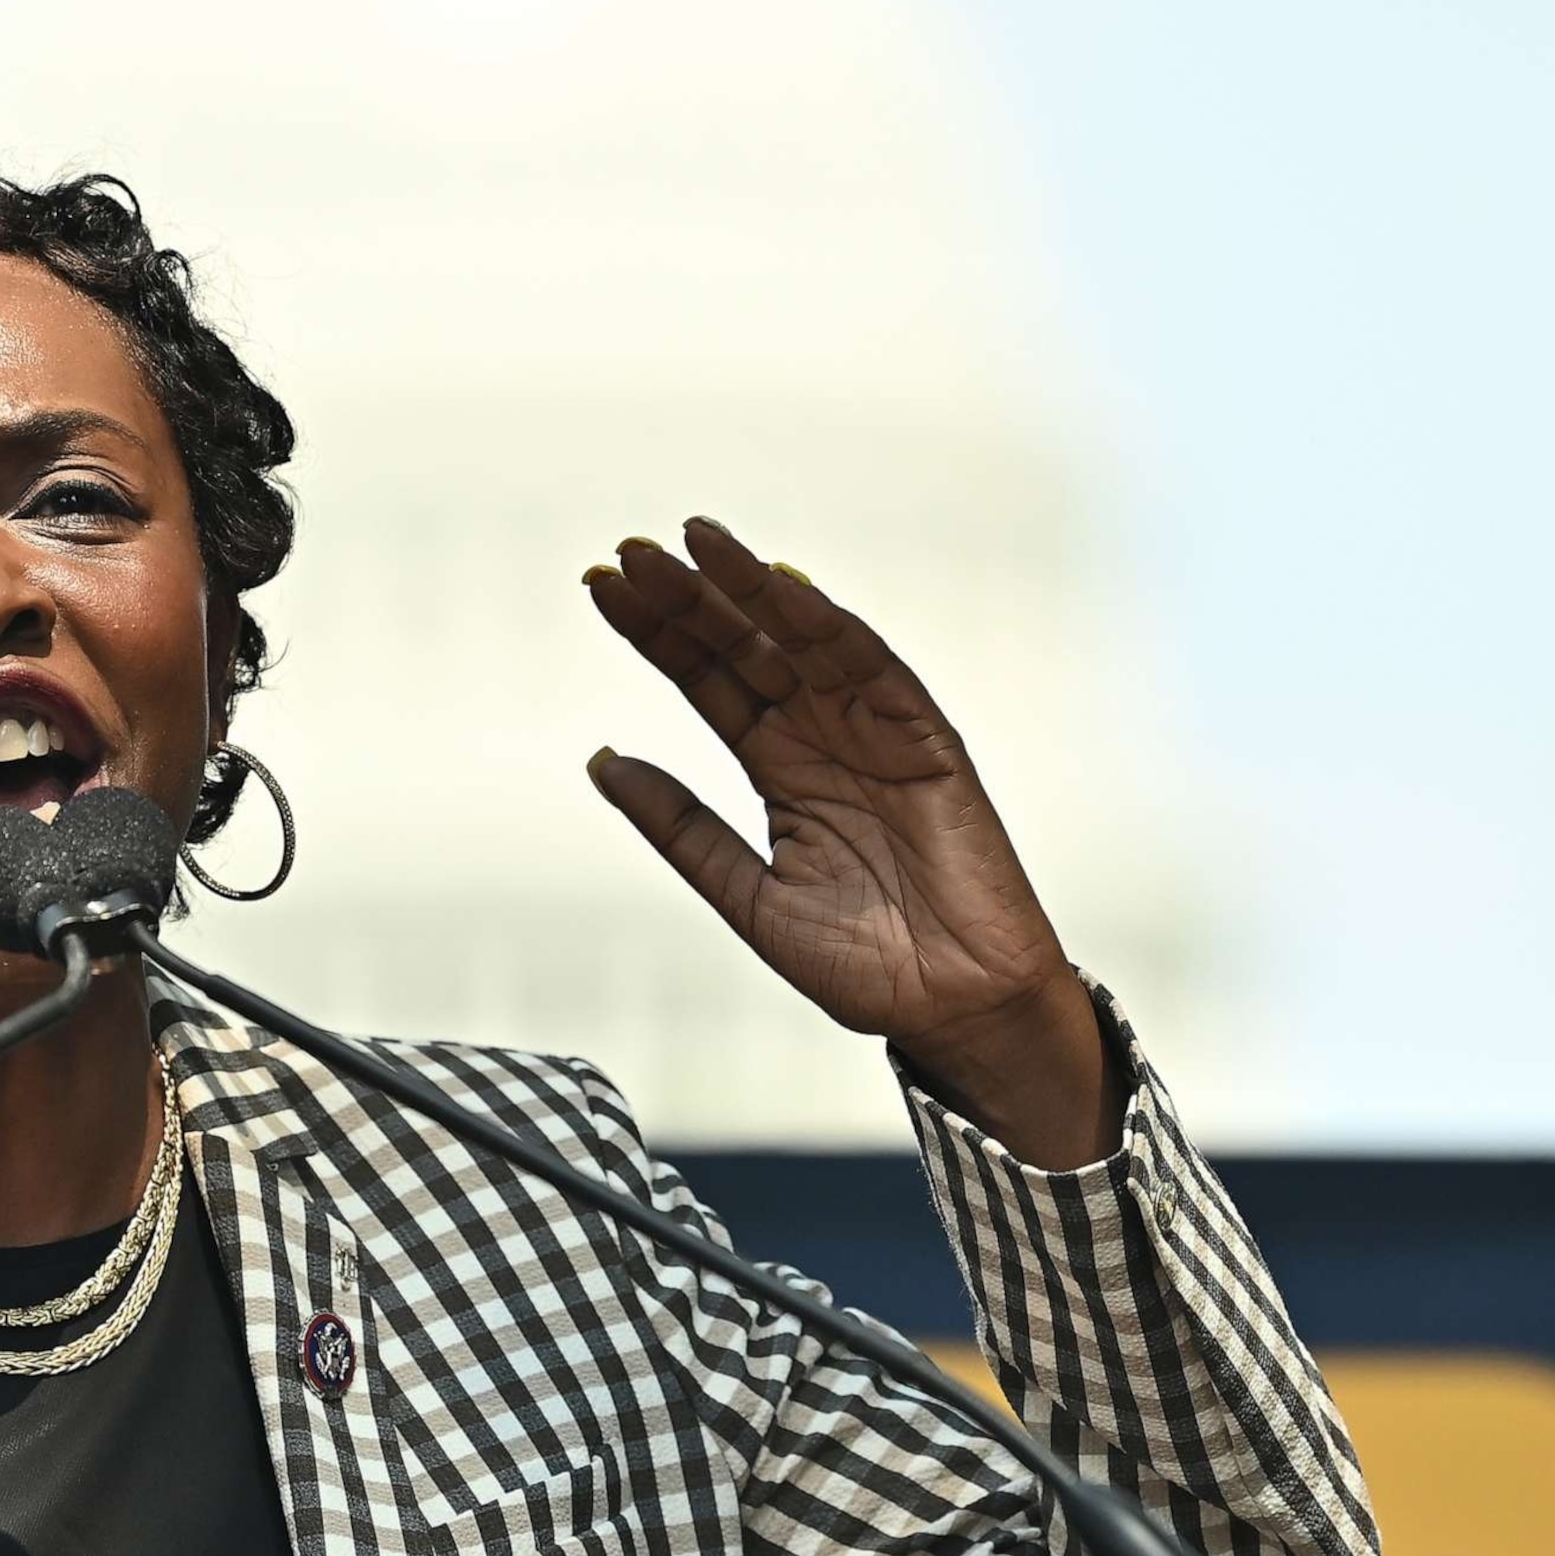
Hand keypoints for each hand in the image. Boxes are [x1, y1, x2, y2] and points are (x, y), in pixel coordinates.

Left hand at [582, 518, 1118, 1167]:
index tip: (599, 588)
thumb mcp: (747, 896)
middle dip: (686, 599)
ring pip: (801, 639)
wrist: (955, 1011)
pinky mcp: (927, 740)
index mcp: (777, 768)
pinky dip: (828, 624)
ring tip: (692, 544)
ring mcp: (874, 732)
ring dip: (748, 588)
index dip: (656, 634)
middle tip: (626, 555)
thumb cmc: (864, 966)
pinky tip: (780, 587)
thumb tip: (602, 759)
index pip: (706, 680)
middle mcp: (821, 735)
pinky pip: (874, 668)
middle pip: (743, 647)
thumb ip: (680, 827)